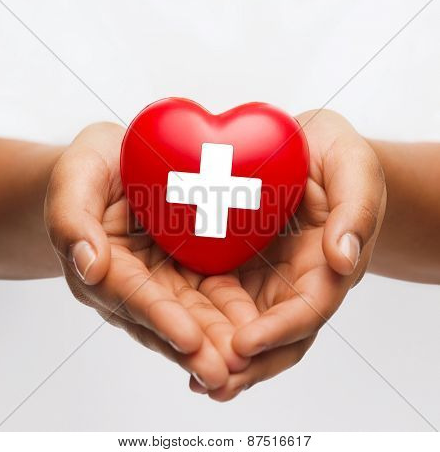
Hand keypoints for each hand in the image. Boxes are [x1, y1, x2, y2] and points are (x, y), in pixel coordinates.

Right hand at [44, 122, 259, 389]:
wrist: (119, 163)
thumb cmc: (94, 168)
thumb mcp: (77, 176)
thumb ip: (73, 218)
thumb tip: (88, 265)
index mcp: (103, 265)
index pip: (131, 295)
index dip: (160, 317)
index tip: (189, 339)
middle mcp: (133, 283)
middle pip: (165, 318)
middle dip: (195, 347)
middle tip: (226, 372)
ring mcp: (162, 280)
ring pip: (191, 316)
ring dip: (217, 342)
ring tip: (246, 364)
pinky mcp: (187, 271)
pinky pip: (211, 295)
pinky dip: (231, 316)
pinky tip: (257, 331)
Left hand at [190, 109, 386, 400]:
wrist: (308, 149)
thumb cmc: (336, 157)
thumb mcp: (353, 169)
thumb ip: (356, 210)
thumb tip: (344, 259)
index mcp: (326, 265)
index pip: (308, 309)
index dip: (279, 331)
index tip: (245, 345)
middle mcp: (295, 281)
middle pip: (275, 335)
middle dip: (247, 363)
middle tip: (211, 383)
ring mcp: (265, 277)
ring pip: (245, 326)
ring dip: (221, 354)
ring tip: (191, 375)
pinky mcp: (237, 264)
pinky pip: (220, 299)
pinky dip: (203, 322)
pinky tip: (177, 334)